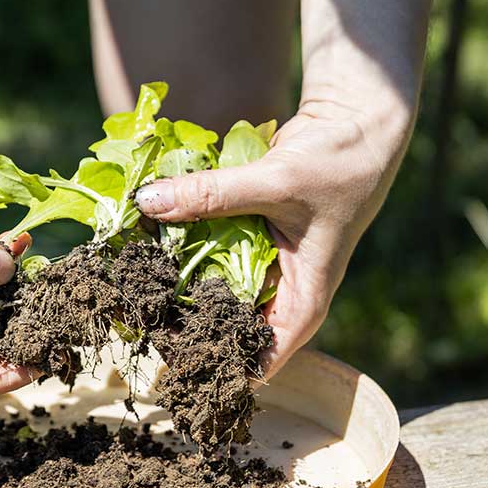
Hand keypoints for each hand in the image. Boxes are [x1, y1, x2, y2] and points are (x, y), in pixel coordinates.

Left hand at [136, 96, 410, 377]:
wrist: (356, 121)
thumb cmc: (338, 165)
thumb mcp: (277, 183)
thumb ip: (213, 194)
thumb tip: (147, 202)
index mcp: (303, 301)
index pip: (261, 358)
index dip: (217, 366)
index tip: (170, 365)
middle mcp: (282, 289)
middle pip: (228, 324)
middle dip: (185, 324)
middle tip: (137, 321)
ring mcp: (263, 260)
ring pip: (213, 283)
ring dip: (177, 280)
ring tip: (131, 284)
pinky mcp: (248, 230)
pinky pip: (210, 246)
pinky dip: (184, 242)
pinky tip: (147, 240)